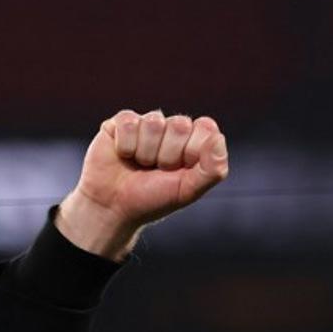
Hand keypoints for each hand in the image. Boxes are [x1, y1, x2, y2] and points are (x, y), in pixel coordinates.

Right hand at [57, 109, 228, 259]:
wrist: (114, 208)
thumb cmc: (152, 199)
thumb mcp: (188, 191)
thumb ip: (212, 170)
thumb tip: (218, 138)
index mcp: (193, 142)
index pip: (206, 127)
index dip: (192, 152)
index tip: (180, 171)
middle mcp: (172, 129)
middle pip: (180, 125)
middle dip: (168, 155)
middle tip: (157, 170)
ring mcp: (147, 124)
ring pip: (154, 122)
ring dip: (145, 152)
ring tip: (140, 165)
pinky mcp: (121, 122)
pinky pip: (129, 122)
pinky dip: (125, 146)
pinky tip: (123, 155)